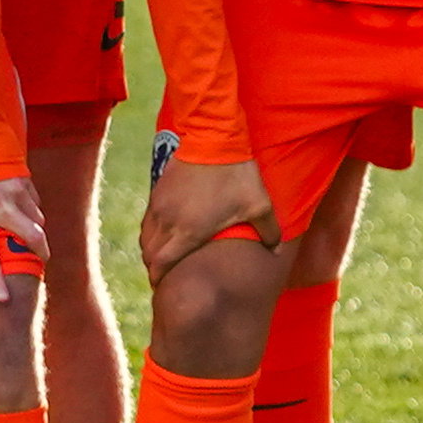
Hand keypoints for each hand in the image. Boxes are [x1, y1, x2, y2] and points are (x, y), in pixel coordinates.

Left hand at [0, 173, 48, 304]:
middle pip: (29, 238)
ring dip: (36, 230)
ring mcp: (13, 188)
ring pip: (36, 218)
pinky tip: (28, 211)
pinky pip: (33, 198)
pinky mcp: (21, 173)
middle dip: (38, 253)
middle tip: (39, 263)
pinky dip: (33, 208)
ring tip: (34, 238)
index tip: (3, 300)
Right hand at [138, 148, 277, 279]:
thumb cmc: (236, 174)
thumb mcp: (260, 204)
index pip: (161, 265)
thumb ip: (269, 232)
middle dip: (155, 269)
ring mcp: (160, 205)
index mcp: (188, 232)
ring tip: (164, 258)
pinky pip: (148, 220)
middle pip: (149, 255)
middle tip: (167, 277)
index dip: (160, 279)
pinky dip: (152, 232)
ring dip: (152, 251)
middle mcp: (168, 221)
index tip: (165, 287)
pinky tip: (165, 233)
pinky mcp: (158, 190)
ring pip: (146, 237)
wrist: (212, 136)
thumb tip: (276, 251)